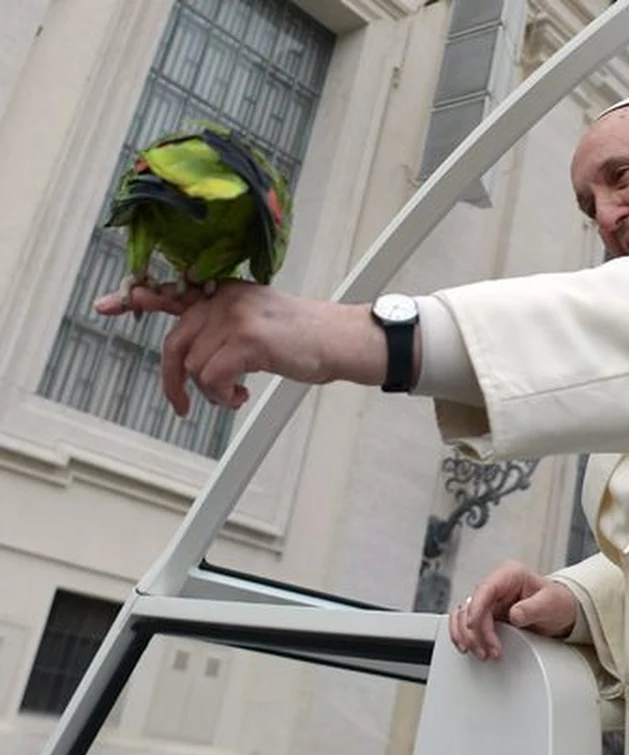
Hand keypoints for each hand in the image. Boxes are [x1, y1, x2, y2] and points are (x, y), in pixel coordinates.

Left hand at [94, 280, 385, 415]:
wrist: (340, 341)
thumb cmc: (304, 338)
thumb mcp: (257, 321)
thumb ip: (222, 326)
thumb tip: (192, 356)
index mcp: (226, 293)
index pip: (173, 292)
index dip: (137, 299)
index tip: (107, 305)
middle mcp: (226, 299)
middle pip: (176, 343)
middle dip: (173, 381)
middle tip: (181, 406)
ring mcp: (236, 317)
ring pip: (194, 366)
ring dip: (212, 393)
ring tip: (237, 395)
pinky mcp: (248, 340)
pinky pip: (212, 378)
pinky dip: (223, 396)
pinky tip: (242, 396)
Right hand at [449, 561, 577, 660]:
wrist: (561, 613)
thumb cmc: (556, 603)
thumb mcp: (550, 604)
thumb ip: (533, 608)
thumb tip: (514, 615)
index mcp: (510, 574)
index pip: (485, 589)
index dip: (475, 607)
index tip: (473, 625)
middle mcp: (496, 586)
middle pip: (472, 606)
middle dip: (477, 631)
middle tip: (490, 650)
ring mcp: (490, 600)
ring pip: (464, 616)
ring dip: (469, 636)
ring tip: (483, 653)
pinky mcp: (487, 615)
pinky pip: (466, 623)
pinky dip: (465, 636)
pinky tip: (469, 648)